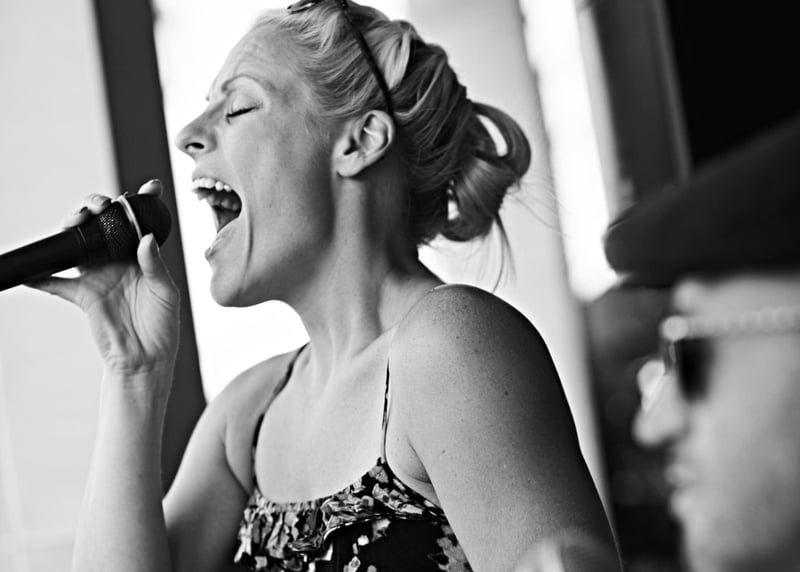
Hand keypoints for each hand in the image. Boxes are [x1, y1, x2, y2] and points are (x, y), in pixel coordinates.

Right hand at [28, 180, 179, 382]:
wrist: (145, 360)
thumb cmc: (162, 327)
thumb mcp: (166, 293)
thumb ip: (155, 266)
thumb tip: (146, 239)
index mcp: (144, 257)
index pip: (141, 224)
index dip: (144, 202)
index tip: (150, 187)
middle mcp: (119, 261)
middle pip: (104, 225)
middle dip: (99, 207)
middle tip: (102, 206)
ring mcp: (98, 275)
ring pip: (79, 243)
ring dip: (72, 227)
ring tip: (76, 221)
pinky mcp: (82, 294)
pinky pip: (56, 282)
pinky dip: (40, 276)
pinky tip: (31, 271)